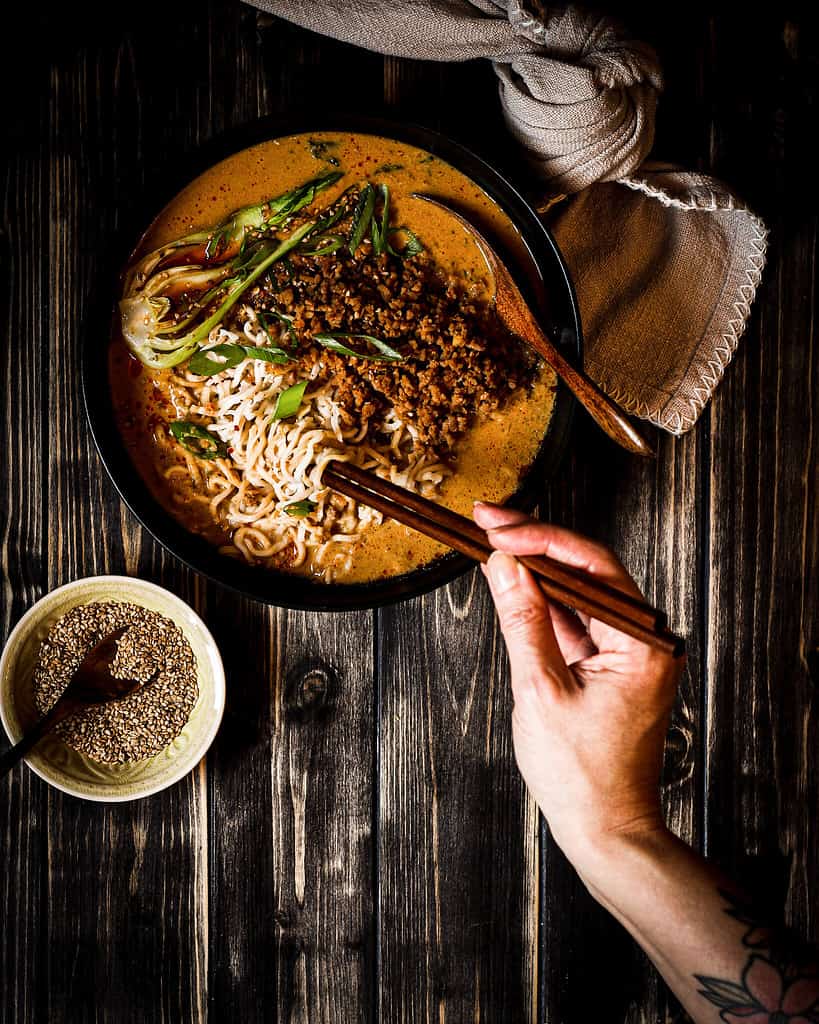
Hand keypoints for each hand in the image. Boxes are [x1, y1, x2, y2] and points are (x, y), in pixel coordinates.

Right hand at [473, 503, 682, 879]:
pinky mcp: (609, 666)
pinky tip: (511, 586)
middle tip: (486, 521)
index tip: (496, 525)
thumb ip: (522, 621)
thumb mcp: (540, 691)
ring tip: (490, 545)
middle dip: (533, 545)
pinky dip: (541, 606)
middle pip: (585, 571)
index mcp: (642, 643)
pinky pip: (574, 622)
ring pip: (576, 594)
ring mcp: (627, 653)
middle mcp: (643, 640)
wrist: (606, 830)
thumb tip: (503, 565)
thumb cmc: (580, 774)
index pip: (590, 566)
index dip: (539, 538)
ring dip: (533, 572)